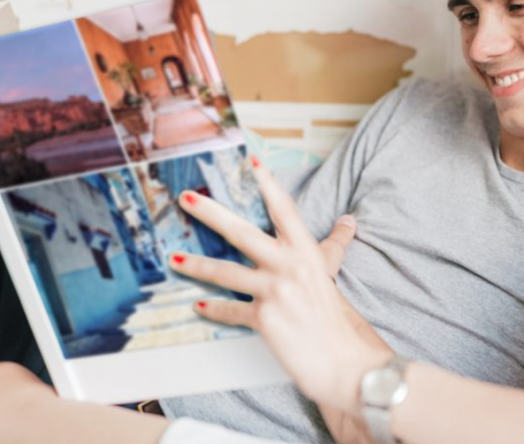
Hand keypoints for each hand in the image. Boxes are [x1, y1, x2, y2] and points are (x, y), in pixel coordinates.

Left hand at [168, 160, 388, 411]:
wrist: (342, 360)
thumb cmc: (337, 318)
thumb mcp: (334, 273)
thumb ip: (336, 243)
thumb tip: (349, 220)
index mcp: (306, 252)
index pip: (285, 210)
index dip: (269, 184)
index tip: (252, 162)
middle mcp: (289, 266)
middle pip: (242, 233)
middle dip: (210, 213)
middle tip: (187, 198)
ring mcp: (275, 291)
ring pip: (226, 272)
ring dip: (196, 264)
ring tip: (174, 257)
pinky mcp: (264, 318)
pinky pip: (230, 309)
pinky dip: (213, 309)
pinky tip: (198, 305)